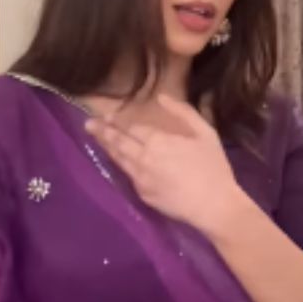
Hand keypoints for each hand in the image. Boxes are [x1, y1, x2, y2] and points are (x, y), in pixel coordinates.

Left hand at [85, 94, 244, 230]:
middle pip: (117, 142)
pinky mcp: (143, 194)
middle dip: (102, 132)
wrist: (213, 205)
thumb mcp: (206, 133)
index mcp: (157, 140)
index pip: (131, 128)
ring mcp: (139, 178)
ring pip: (119, 159)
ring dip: (107, 148)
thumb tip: (162, 97)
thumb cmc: (213, 167)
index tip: (108, 115)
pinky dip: (123, 166)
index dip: (118, 121)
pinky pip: (130, 176)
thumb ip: (183, 112)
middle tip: (89, 124)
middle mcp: (142, 158)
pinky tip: (120, 163)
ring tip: (98, 139)